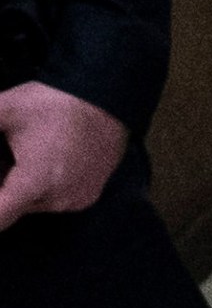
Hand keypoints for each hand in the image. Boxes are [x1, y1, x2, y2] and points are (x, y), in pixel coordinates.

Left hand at [0, 83, 129, 230]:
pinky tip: (37, 162)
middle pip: (12, 208)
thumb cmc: (51, 103)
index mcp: (35, 182)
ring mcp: (75, 201)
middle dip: (0, 188)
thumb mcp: (3, 109)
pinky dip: (37, 189)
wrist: (106, 99)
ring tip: (14, 157)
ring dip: (15, 189)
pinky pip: (53, 201)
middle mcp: (57, 200)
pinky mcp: (87, 197)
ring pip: (32, 205)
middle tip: (3, 155)